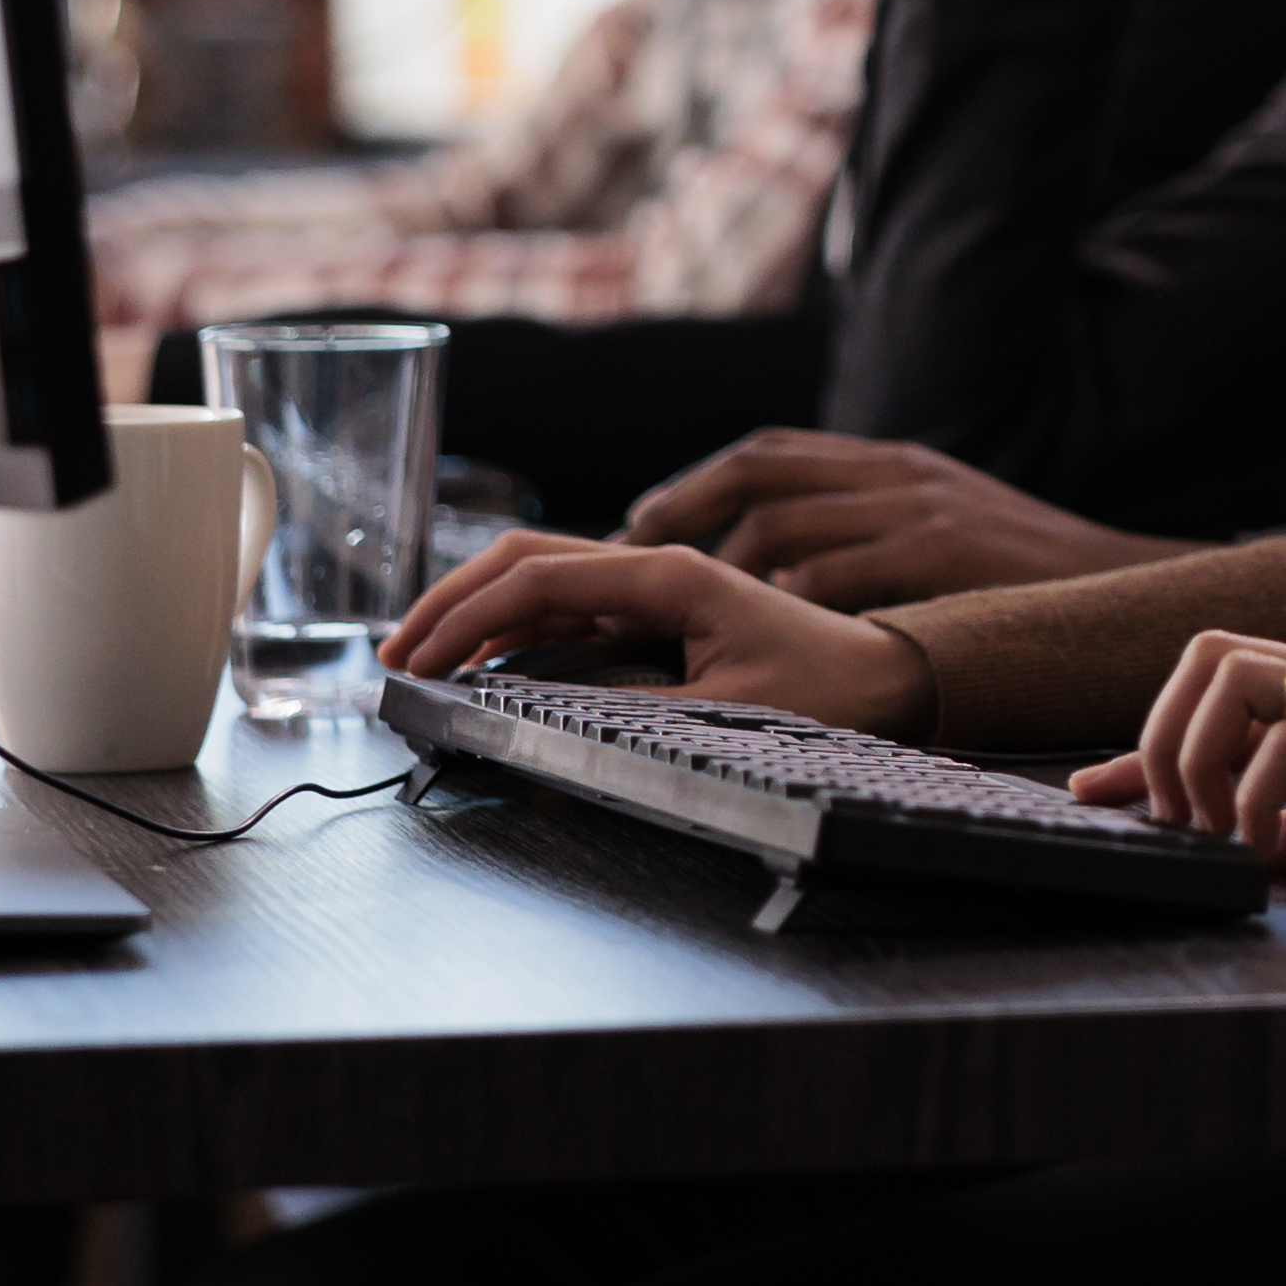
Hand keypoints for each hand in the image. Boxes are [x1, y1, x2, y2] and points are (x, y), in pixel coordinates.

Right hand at [376, 526, 929, 731]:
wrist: (890, 677)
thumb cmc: (826, 687)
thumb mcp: (726, 710)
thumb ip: (630, 716)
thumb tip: (542, 723)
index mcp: (667, 575)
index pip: (540, 577)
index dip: (467, 617)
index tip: (417, 660)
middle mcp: (652, 570)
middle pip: (526, 562)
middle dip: (453, 604)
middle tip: (396, 657)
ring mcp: (652, 590)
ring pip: (541, 583)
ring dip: (476, 617)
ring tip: (423, 662)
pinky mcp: (657, 615)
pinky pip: (568, 612)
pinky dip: (514, 631)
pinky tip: (484, 665)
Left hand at [620, 430, 1201, 609]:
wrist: (1114, 581)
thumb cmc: (1021, 571)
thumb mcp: (944, 521)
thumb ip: (873, 523)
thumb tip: (783, 562)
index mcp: (891, 463)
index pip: (770, 451)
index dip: (698, 481)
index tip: (645, 515)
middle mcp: (895, 474)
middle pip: (758, 474)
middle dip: (684, 509)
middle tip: (630, 555)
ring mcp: (917, 510)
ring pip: (785, 527)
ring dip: (728, 567)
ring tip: (693, 611)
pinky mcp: (937, 555)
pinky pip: (836, 578)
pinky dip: (790, 605)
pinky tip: (773, 638)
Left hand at [1073, 632, 1285, 883]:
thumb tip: (1257, 855)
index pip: (1223, 685)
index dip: (1144, 744)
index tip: (1095, 796)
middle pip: (1208, 652)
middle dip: (1155, 737)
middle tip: (1166, 822)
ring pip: (1233, 674)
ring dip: (1192, 757)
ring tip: (1209, 834)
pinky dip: (1251, 797)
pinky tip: (1261, 851)